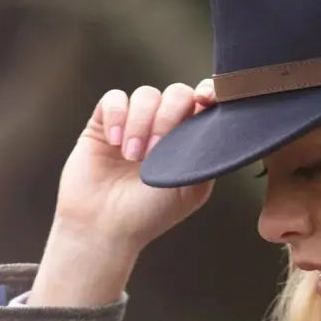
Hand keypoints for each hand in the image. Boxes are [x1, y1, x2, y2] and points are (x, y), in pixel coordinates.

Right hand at [53, 78, 216, 253]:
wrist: (104, 228)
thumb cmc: (150, 214)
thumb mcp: (191, 188)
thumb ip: (207, 154)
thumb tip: (217, 122)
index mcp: (190, 142)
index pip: (205, 104)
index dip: (209, 93)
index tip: (205, 100)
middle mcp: (164, 129)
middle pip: (177, 93)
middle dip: (169, 116)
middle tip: (155, 151)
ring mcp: (134, 124)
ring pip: (146, 94)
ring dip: (141, 123)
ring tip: (132, 157)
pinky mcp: (104, 123)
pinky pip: (114, 98)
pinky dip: (116, 115)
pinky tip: (114, 143)